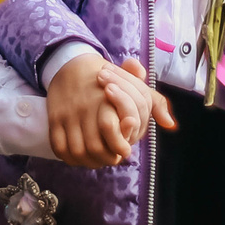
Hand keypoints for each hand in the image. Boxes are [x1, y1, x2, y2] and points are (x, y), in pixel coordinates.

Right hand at [46, 52, 173, 167]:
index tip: (124, 150)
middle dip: (105, 158)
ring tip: (96, 160)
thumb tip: (170, 124)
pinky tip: (79, 156)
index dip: (120, 148)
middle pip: (95, 148)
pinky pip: (59, 146)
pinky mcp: (54, 118)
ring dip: (87, 161)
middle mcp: (86, 107)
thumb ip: (155, 103)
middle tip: (111, 157)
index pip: (113, 134)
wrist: (71, 63)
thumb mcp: (135, 85)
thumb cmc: (108, 77)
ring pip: (76, 151)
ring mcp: (68, 114)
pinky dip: (69, 157)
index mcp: (107, 99)